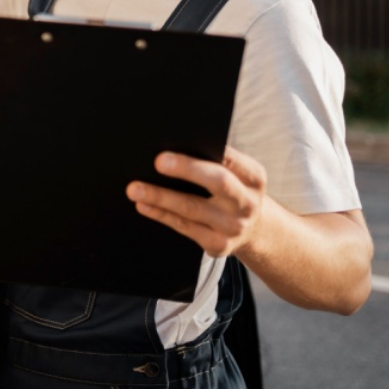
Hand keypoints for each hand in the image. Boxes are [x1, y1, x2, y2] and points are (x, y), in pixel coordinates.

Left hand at [125, 146, 267, 256]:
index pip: (232, 159)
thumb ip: (214, 161)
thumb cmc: (233, 192)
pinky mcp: (218, 244)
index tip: (186, 144)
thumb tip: (174, 146)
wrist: (253, 230)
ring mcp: (233, 226)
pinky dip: (161, 214)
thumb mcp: (237, 175)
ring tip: (135, 188)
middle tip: (159, 161)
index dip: (211, 150)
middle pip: (218, 182)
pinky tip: (144, 205)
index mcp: (253, 178)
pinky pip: (184, 227)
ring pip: (193, 208)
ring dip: (161, 197)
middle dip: (187, 169)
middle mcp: (247, 202)